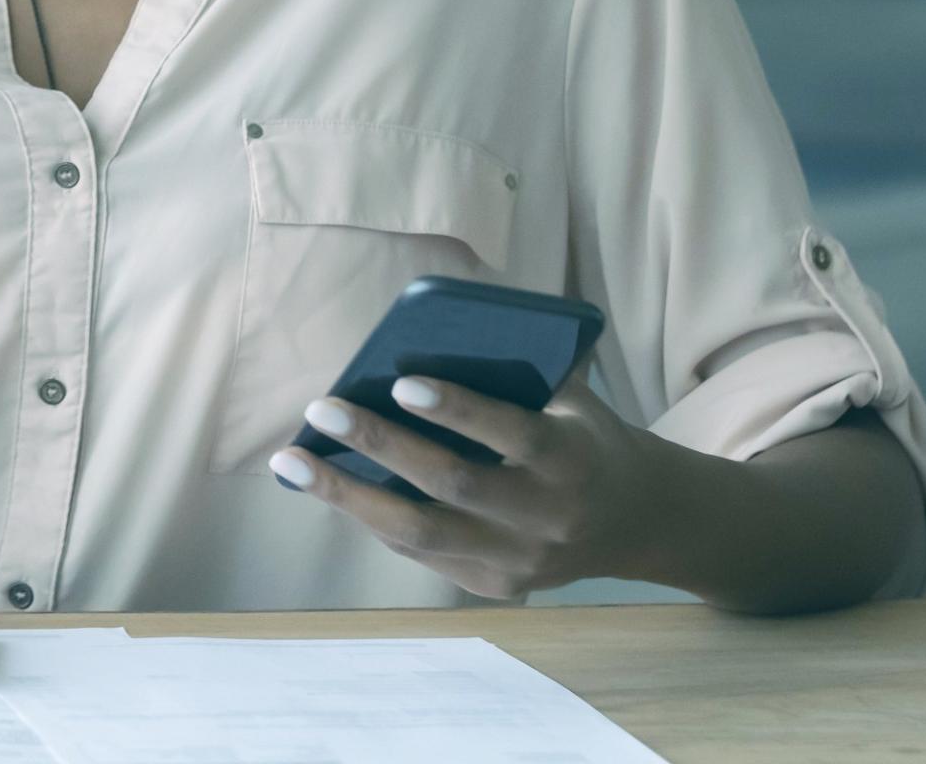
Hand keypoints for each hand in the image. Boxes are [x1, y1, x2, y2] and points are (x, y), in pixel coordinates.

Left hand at [269, 372, 666, 599]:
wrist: (635, 520)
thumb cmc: (582, 436)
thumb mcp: (571, 400)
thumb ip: (515, 375)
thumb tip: (420, 340)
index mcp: (574, 460)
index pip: (514, 434)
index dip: (459, 410)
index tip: (401, 381)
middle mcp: (549, 518)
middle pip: (453, 485)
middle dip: (380, 446)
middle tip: (321, 409)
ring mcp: (520, 561)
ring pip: (420, 532)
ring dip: (347, 495)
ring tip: (291, 460)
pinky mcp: (494, 586)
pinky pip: (419, 552)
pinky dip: (369, 516)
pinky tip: (328, 485)